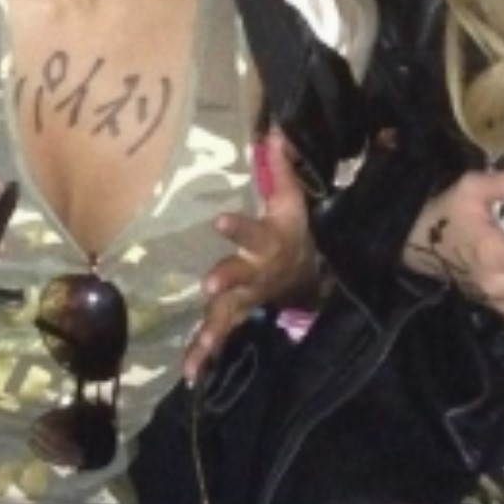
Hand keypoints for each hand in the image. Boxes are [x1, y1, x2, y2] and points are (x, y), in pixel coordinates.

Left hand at [184, 131, 320, 381]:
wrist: (313, 274)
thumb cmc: (295, 231)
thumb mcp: (292, 200)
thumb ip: (280, 168)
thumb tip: (274, 129)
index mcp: (269, 242)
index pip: (252, 230)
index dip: (238, 227)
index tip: (219, 219)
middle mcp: (257, 272)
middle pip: (241, 277)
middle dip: (227, 281)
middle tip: (209, 286)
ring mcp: (248, 298)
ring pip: (229, 315)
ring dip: (214, 333)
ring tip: (197, 355)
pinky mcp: (239, 315)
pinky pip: (222, 336)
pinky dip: (206, 355)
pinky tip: (189, 375)